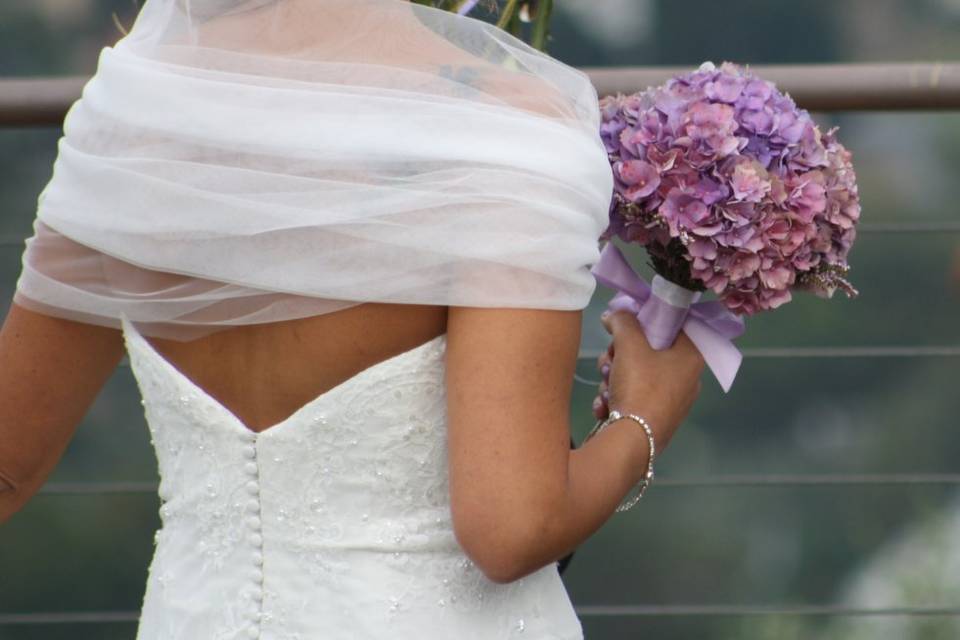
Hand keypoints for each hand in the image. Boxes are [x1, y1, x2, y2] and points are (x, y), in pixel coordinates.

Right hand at [592, 310, 704, 454]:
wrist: (633, 441)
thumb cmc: (640, 387)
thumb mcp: (629, 345)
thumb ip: (622, 321)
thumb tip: (613, 314)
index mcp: (691, 356)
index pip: (673, 324)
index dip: (647, 319)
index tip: (625, 325)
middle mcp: (686, 377)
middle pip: (648, 351)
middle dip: (620, 356)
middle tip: (610, 362)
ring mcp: (671, 401)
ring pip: (635, 374)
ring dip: (613, 378)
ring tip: (606, 390)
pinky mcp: (656, 419)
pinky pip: (634, 396)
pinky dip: (616, 398)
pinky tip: (605, 406)